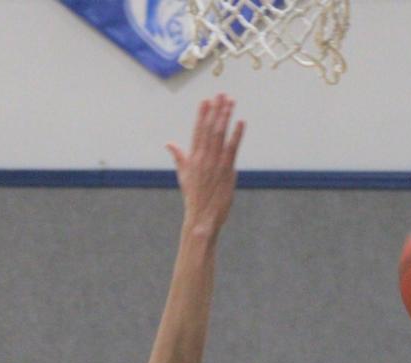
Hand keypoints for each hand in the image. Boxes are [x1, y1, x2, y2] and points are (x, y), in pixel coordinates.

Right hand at [166, 94, 244, 238]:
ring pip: (220, 135)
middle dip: (215, 110)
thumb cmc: (194, 199)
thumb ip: (179, 157)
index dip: (202, 114)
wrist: (201, 219)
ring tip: (230, 102)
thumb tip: (169, 144)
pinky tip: (240, 122)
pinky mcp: (226, 171)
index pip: (197, 131)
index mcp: (192, 159)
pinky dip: (236, 134)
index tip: (206, 100)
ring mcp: (214, 164)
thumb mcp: (183, 176)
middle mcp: (202, 159)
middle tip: (221, 94)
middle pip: (209, 129)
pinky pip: (232, 149)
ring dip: (225, 117)